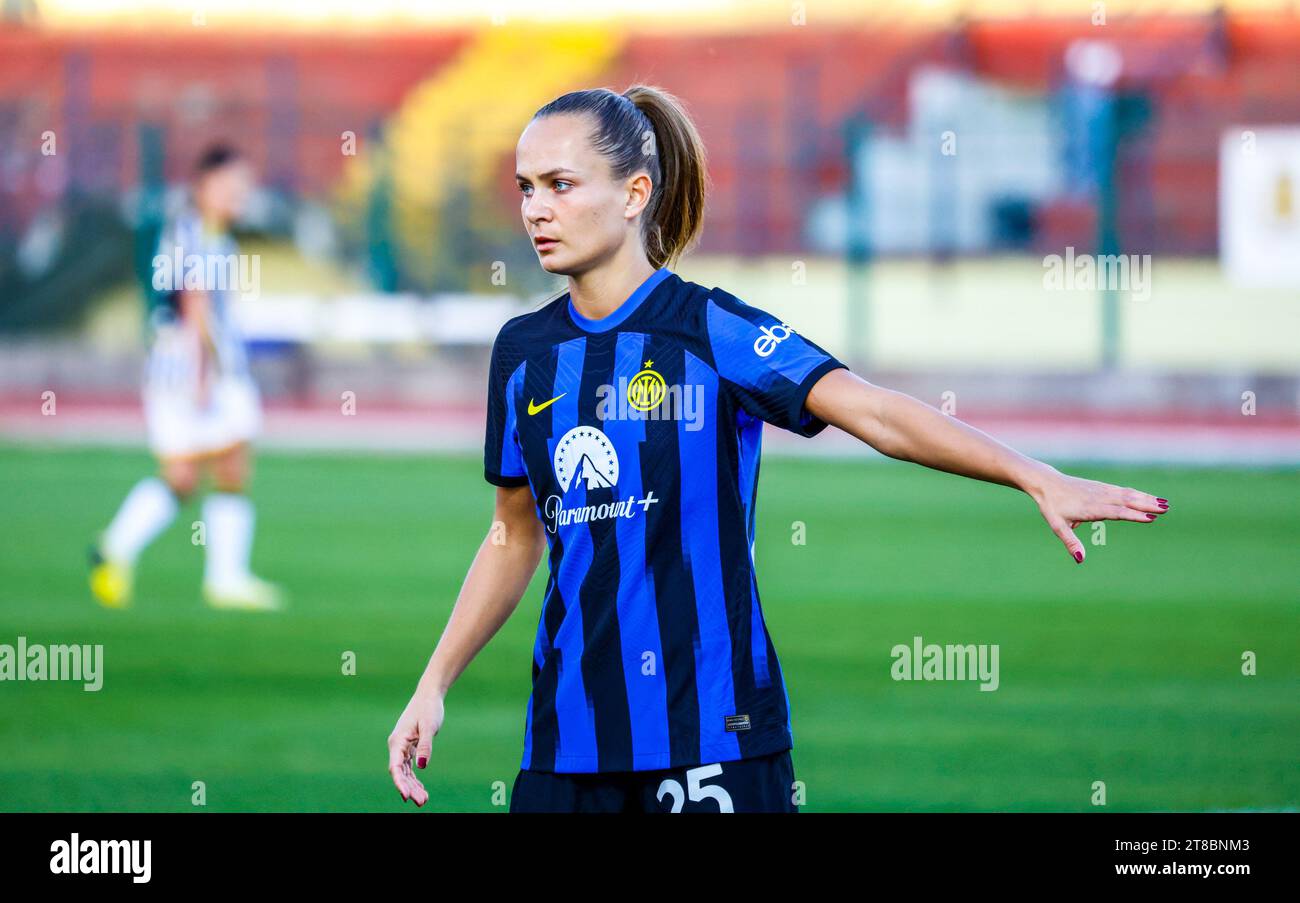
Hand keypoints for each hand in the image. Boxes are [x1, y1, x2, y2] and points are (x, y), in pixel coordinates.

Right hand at [387, 688, 444, 806]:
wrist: (429, 695)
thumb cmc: (428, 708)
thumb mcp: (429, 726)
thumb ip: (425, 746)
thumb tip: (422, 766)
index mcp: (398, 741)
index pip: (396, 767)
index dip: (400, 783)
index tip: (406, 796)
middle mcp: (397, 746)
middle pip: (401, 772)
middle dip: (409, 788)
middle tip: (421, 802)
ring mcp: (402, 747)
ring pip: (405, 772)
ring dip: (413, 786)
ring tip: (423, 800)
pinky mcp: (410, 747)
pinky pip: (410, 767)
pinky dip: (415, 778)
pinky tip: (422, 790)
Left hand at [1027, 467, 1168, 563]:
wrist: (1047, 483)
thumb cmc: (1052, 506)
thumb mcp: (1057, 526)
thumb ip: (1070, 542)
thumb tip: (1080, 560)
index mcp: (1090, 508)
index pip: (1115, 512)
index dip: (1133, 515)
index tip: (1150, 518)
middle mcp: (1098, 497)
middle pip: (1126, 500)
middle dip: (1146, 505)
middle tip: (1166, 509)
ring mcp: (1101, 490)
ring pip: (1127, 494)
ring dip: (1146, 498)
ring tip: (1165, 504)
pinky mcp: (1102, 487)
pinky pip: (1123, 490)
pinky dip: (1137, 494)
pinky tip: (1148, 498)